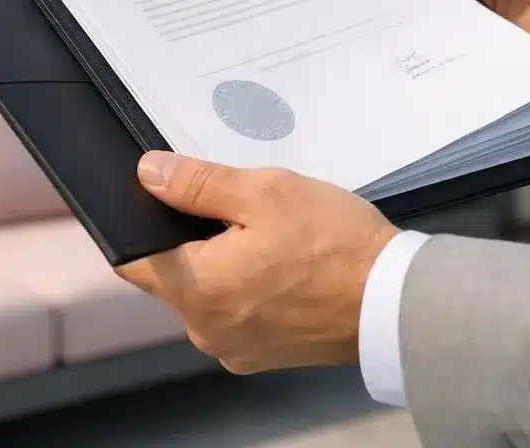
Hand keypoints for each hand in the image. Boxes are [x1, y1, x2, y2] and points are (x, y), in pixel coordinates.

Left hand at [116, 151, 398, 373]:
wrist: (396, 301)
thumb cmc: (334, 244)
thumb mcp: (264, 192)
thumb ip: (197, 183)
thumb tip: (147, 173)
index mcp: (196, 290)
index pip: (133, 259)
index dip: (138, 222)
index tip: (159, 197)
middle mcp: (205, 330)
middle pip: (173, 274)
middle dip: (193, 238)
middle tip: (235, 206)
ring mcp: (235, 348)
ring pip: (208, 293)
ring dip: (224, 263)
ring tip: (267, 234)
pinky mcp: (265, 355)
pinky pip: (238, 314)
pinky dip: (249, 288)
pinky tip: (283, 265)